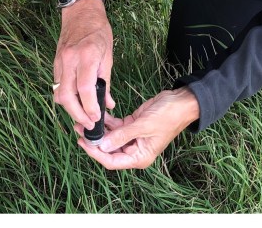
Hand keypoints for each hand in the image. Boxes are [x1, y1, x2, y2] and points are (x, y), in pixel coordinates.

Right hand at [53, 0, 115, 128]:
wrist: (80, 11)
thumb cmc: (99, 30)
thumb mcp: (108, 54)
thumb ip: (106, 81)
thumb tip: (107, 104)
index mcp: (86, 56)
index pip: (85, 89)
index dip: (90, 107)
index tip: (96, 118)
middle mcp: (69, 60)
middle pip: (67, 97)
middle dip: (77, 114)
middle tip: (88, 124)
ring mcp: (59, 62)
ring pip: (59, 93)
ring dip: (70, 108)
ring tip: (83, 115)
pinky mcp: (55, 63)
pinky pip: (58, 85)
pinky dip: (66, 96)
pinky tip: (76, 101)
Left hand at [75, 87, 199, 169]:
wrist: (181, 101)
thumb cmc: (168, 116)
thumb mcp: (144, 126)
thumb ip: (122, 135)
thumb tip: (103, 145)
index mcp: (139, 157)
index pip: (112, 161)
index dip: (96, 153)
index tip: (84, 143)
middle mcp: (134, 150)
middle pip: (109, 150)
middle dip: (95, 141)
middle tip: (80, 129)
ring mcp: (133, 138)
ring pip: (111, 138)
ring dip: (99, 131)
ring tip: (84, 121)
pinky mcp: (133, 125)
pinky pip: (116, 127)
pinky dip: (108, 122)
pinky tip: (98, 116)